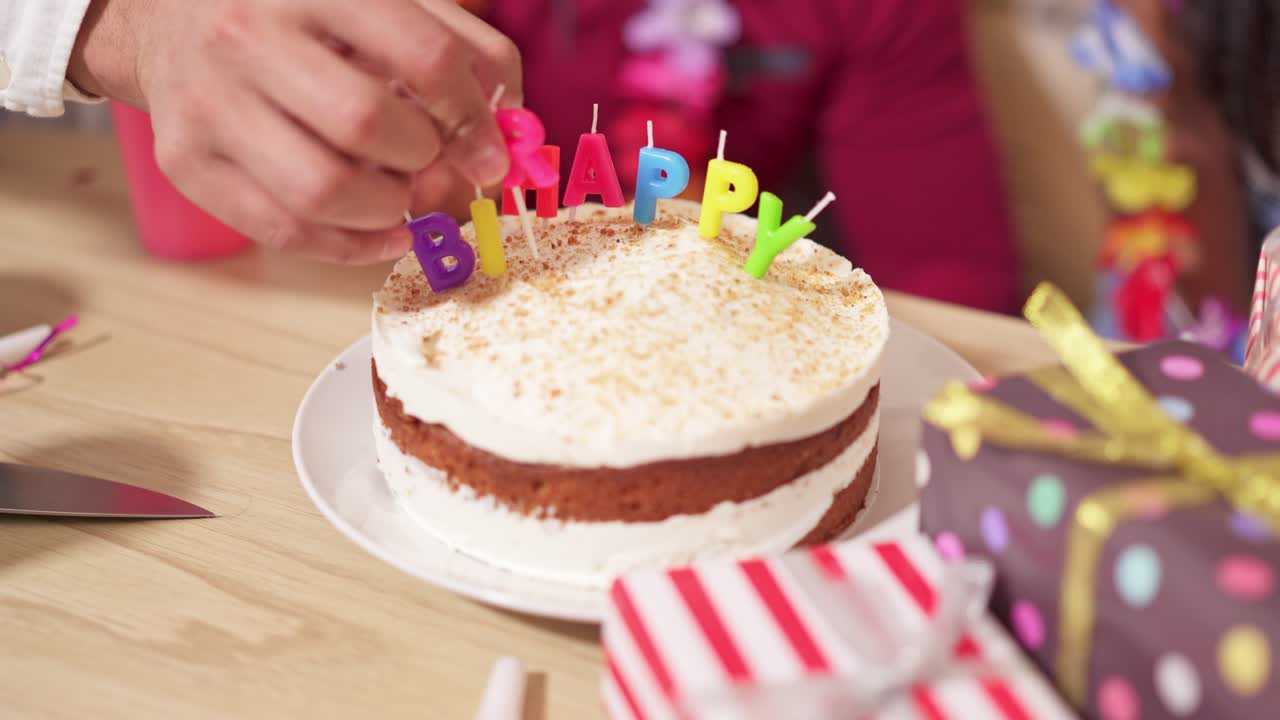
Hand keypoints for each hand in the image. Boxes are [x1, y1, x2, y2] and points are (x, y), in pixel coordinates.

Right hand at [69, 0, 521, 263]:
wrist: (166, 15)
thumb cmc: (298, 13)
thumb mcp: (381, 0)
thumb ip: (461, 47)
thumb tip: (509, 127)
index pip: (425, 56)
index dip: (473, 115)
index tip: (489, 147)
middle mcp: (248, 36)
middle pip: (368, 124)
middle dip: (424, 159)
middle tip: (432, 161)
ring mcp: (209, 103)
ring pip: (324, 190)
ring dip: (390, 209)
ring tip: (402, 193)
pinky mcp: (187, 163)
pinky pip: (286, 231)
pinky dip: (353, 246)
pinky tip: (382, 228)